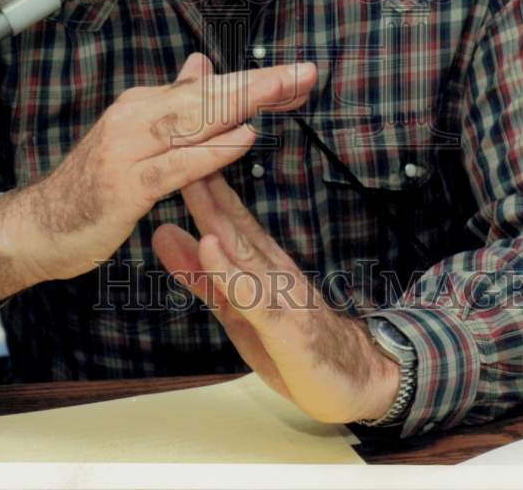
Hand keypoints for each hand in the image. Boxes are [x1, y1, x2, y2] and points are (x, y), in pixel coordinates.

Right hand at [0, 52, 316, 299]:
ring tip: (283, 92)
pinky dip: (211, 151)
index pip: (208, 87)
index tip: (297, 76)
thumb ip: (171, 103)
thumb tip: (201, 64)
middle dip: (260, 84)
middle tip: (304, 74)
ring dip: (243, 104)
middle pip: (208, 96)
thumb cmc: (91, 185)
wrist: (37, 225)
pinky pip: (176, 165)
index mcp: (144, 106)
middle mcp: (137, 117)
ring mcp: (128, 149)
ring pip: (195, 121)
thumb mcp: (134, 135)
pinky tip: (241, 139)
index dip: (255, 81)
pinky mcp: (125, 185)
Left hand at [153, 86, 399, 423]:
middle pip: (232, 219)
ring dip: (217, 214)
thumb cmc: (293, 344)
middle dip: (204, 180)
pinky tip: (211, 248)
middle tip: (182, 140)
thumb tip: (163, 234)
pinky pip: (255, 296)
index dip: (199, 178)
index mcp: (258, 262)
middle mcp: (270, 268)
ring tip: (193, 180)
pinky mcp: (286, 327)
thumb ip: (201, 275)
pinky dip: (231, 272)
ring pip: (244, 249)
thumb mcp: (237, 309)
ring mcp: (280, 294)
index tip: (177, 143)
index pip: (226, 213)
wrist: (359, 381)